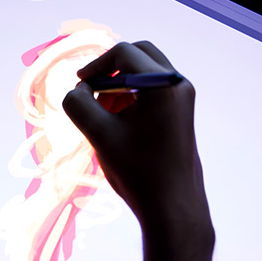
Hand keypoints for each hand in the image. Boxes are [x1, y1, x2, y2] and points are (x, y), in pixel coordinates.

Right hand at [62, 41, 213, 260]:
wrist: (173, 207)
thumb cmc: (137, 171)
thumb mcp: (98, 134)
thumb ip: (78, 104)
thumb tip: (78, 90)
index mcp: (162, 84)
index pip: (123, 53)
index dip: (95, 66)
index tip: (79, 86)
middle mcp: (178, 84)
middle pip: (139, 54)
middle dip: (111, 68)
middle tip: (91, 90)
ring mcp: (184, 98)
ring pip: (146, 71)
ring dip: (121, 83)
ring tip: (103, 112)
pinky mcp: (182, 112)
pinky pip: (154, 88)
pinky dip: (133, 95)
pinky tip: (119, 122)